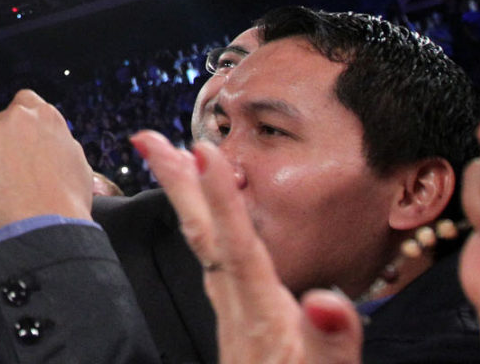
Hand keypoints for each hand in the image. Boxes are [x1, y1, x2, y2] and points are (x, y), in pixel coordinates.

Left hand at [0, 89, 91, 229]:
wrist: (48, 226)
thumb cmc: (67, 199)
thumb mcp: (76, 158)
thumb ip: (56, 140)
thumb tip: (47, 139)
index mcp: (45, 114)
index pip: (25, 102)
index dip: (23, 122)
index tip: (23, 139)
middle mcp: (16, 117)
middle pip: (3, 122)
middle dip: (6, 142)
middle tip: (15, 170)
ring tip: (6, 187)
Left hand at [133, 130, 362, 363]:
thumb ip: (331, 344)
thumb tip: (329, 303)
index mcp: (262, 316)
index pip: (238, 246)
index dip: (222, 199)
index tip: (203, 150)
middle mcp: (239, 308)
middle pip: (204, 236)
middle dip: (179, 183)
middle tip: (148, 137)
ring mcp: (235, 314)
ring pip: (204, 245)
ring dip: (187, 198)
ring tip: (170, 155)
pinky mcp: (241, 322)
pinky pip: (215, 261)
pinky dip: (206, 228)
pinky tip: (204, 217)